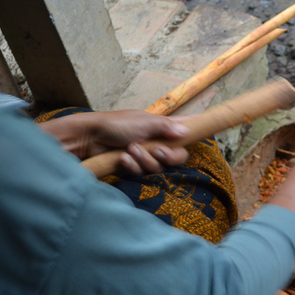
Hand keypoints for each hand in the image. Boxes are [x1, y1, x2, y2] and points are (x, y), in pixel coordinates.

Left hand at [39, 110, 189, 174]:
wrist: (88, 137)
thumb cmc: (115, 124)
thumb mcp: (143, 121)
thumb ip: (166, 127)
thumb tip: (186, 131)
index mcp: (161, 127)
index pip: (184, 129)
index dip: (193, 132)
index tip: (206, 133)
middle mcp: (156, 142)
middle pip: (177, 157)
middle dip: (168, 156)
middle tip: (157, 151)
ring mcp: (145, 155)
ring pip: (158, 167)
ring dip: (145, 159)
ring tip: (130, 149)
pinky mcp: (133, 167)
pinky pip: (141, 173)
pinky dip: (133, 166)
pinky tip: (122, 158)